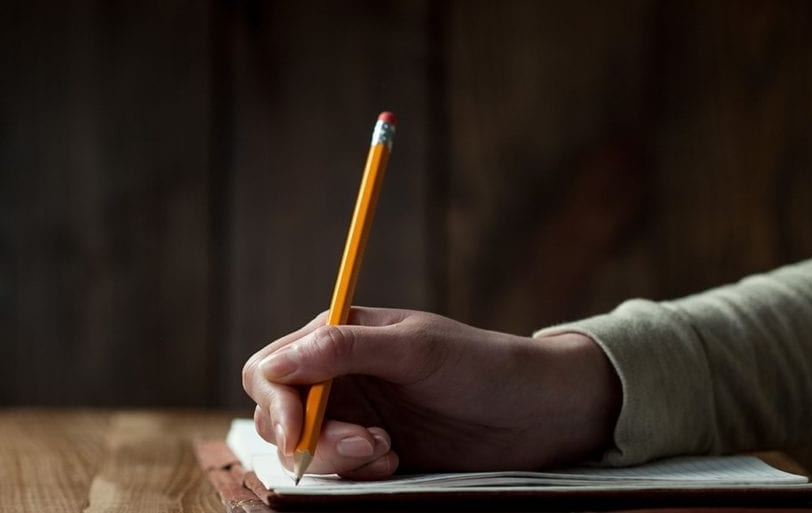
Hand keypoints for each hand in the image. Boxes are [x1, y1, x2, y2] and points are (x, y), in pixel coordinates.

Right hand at [241, 307, 620, 479]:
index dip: (278, 404)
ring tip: (388, 451)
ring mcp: (354, 416)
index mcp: (338, 337)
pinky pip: (337, 473)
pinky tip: (395, 462)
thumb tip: (279, 363)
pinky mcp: (373, 453)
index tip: (301, 434)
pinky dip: (356, 474)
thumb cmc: (484, 366)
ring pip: (304, 451)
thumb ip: (345, 348)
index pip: (272, 370)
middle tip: (365, 445)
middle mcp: (338, 377)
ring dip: (337, 459)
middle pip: (278, 416)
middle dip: (311, 438)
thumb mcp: (417, 349)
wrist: (539, 414)